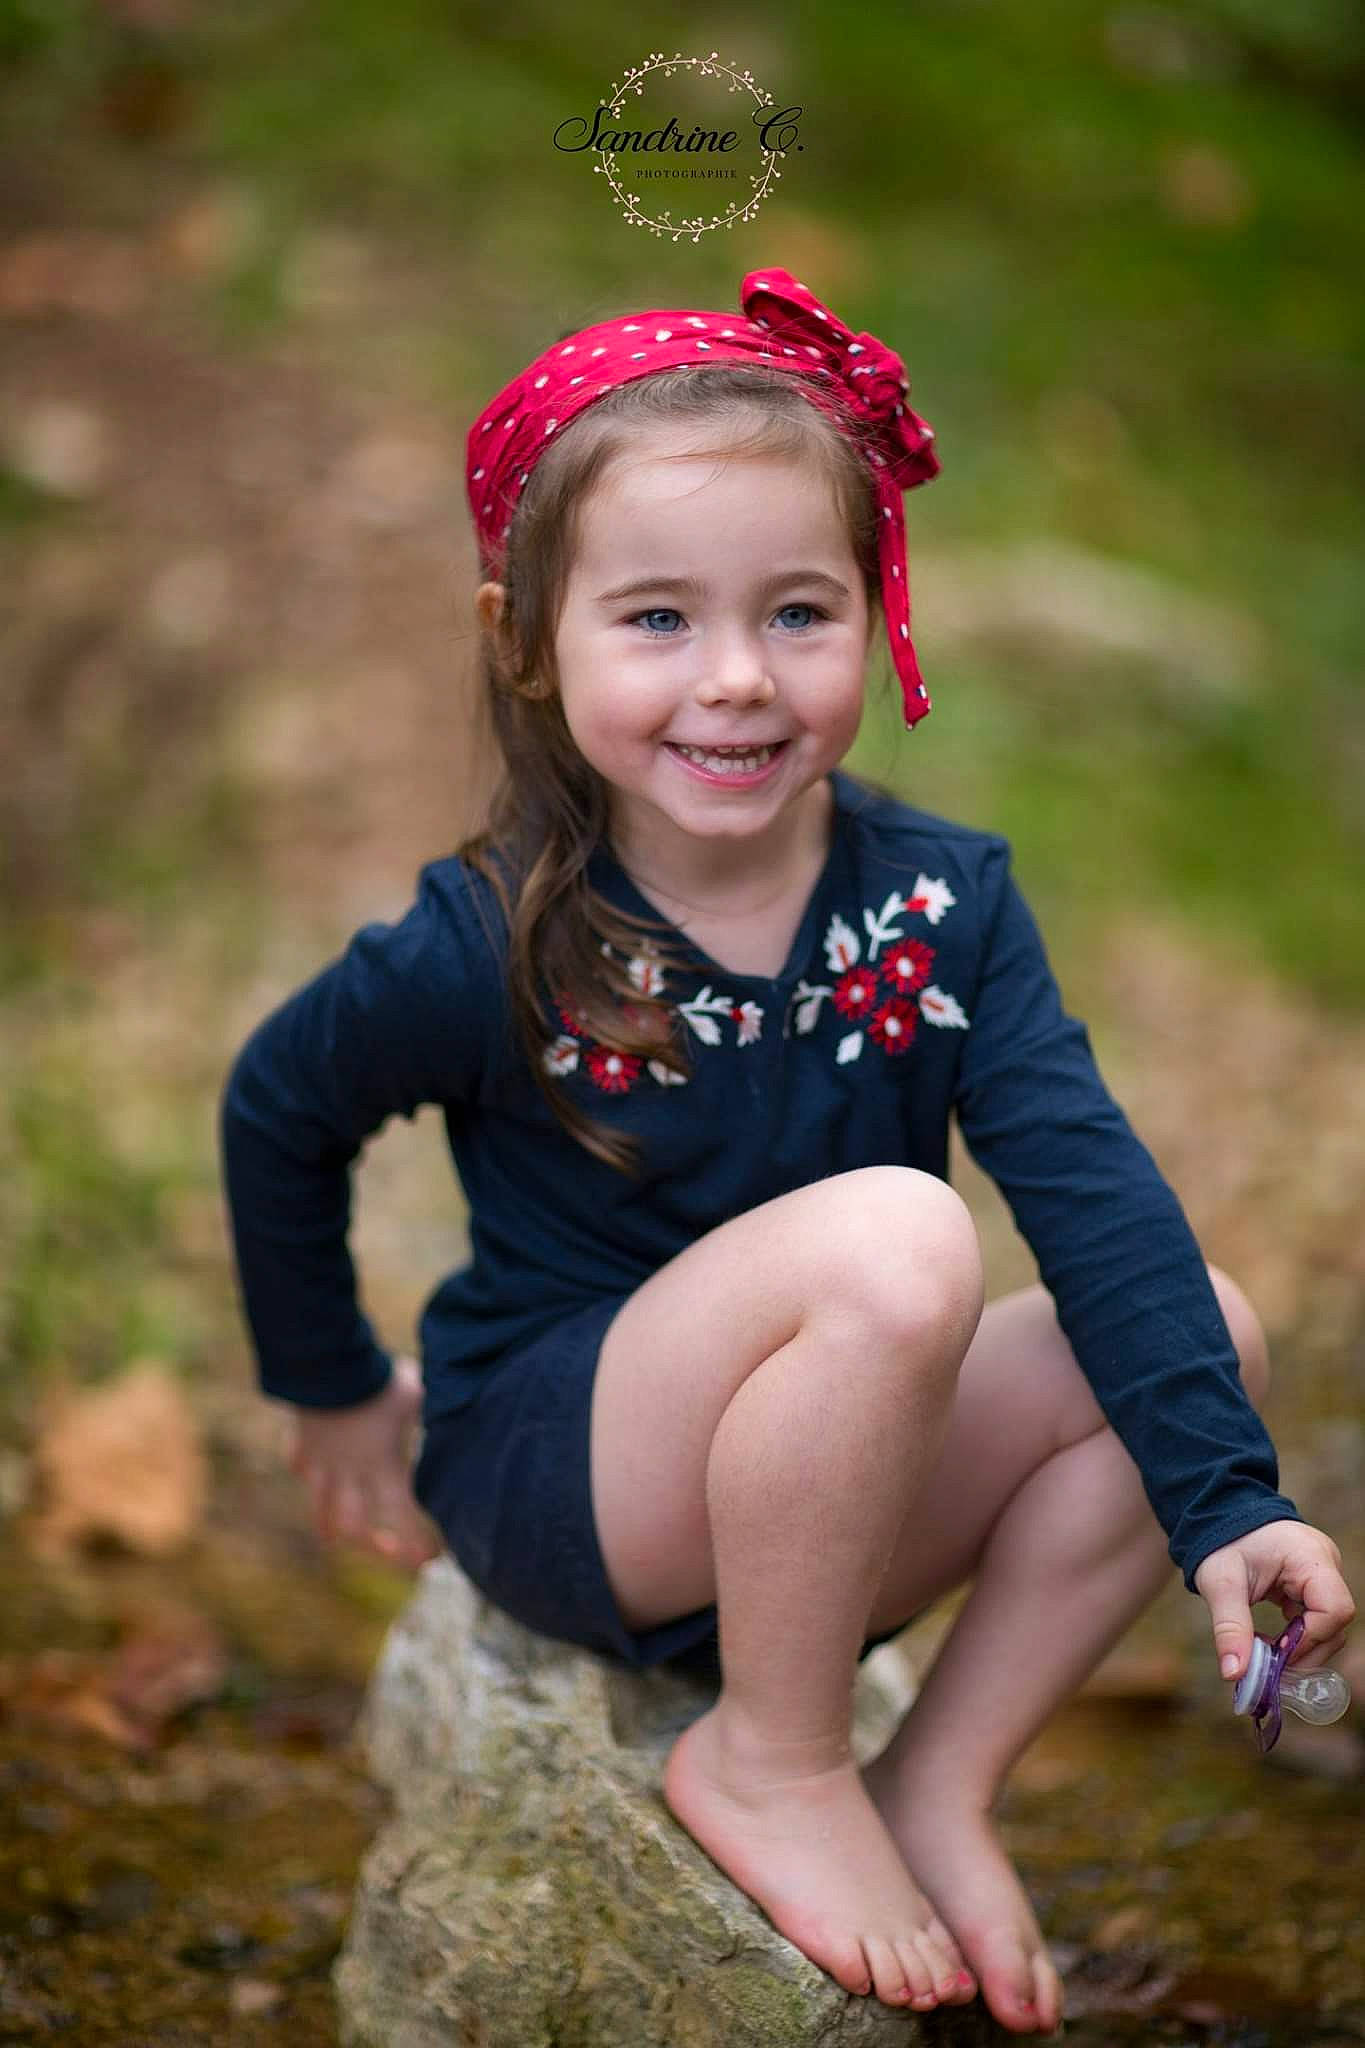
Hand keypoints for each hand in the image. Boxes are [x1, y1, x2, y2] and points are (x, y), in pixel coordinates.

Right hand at [285, 1354, 442, 1572]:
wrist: (327, 1362)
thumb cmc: (381, 1379)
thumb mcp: (419, 1396)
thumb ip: (439, 1413)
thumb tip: (470, 1412)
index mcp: (383, 1468)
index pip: (402, 1520)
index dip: (416, 1545)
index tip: (430, 1559)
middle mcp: (349, 1475)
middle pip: (355, 1529)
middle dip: (374, 1548)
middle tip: (393, 1551)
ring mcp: (321, 1463)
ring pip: (320, 1510)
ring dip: (333, 1527)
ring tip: (342, 1536)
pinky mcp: (302, 1444)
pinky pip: (301, 1467)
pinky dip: (309, 1477)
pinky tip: (314, 1476)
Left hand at [1193, 1519, 1355, 1684]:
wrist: (1220, 1516)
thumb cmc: (1222, 1542)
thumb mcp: (1220, 1584)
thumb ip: (1230, 1627)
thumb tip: (1235, 1674)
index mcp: (1310, 1556)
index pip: (1334, 1608)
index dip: (1309, 1638)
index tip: (1276, 1653)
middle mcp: (1326, 1564)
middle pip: (1335, 1624)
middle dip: (1304, 1651)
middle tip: (1268, 1667)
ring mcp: (1323, 1574)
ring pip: (1328, 1627)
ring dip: (1300, 1648)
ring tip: (1266, 1655)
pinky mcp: (1314, 1584)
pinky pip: (1316, 1619)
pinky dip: (1296, 1637)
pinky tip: (1272, 1643)